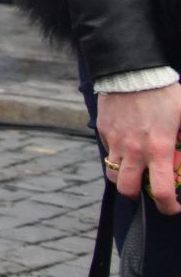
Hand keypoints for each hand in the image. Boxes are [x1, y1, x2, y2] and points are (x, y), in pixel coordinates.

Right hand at [98, 84, 180, 215]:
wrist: (131, 70)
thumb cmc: (164, 92)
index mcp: (159, 150)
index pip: (161, 192)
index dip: (169, 207)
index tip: (174, 206)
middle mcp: (134, 150)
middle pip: (126, 189)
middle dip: (137, 195)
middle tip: (148, 189)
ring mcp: (115, 140)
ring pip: (112, 173)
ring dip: (123, 176)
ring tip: (134, 169)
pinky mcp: (103, 130)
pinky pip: (108, 150)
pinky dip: (116, 153)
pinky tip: (127, 143)